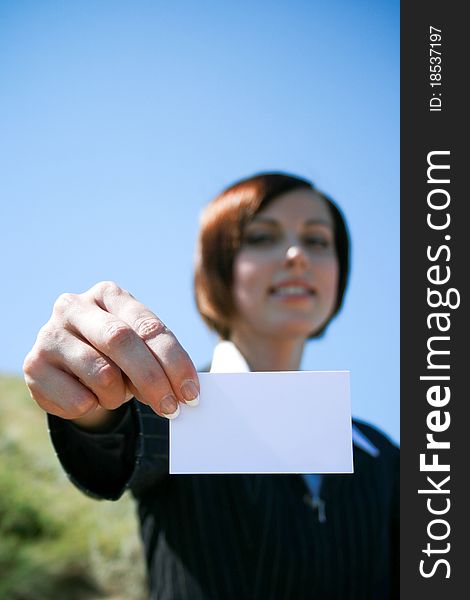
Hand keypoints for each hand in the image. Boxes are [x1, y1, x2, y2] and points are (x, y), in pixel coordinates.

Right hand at [23, 281, 198, 424]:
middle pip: (122, 341)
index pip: (148, 326)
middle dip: (152, 379)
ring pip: (101, 373)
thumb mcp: (139, 351)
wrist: (69, 372)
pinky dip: (93, 407)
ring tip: (116, 395)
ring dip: (118, 395)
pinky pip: (78, 399)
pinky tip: (88, 397)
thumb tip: (186, 390)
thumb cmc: (115, 358)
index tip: (192, 392)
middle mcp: (75, 306)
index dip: (174, 361)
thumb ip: (159, 362)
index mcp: (109, 294)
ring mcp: (50, 334)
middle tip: (171, 407)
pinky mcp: (33, 365)